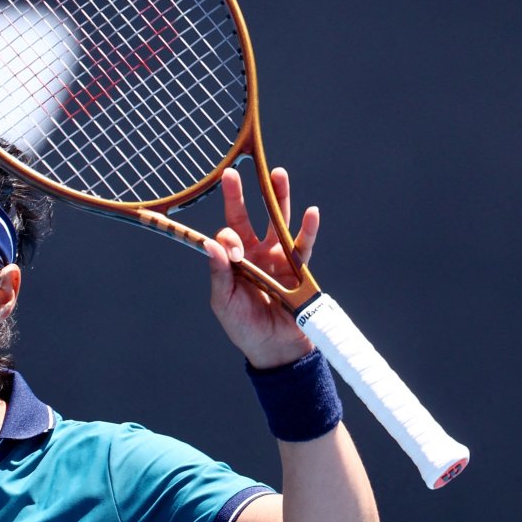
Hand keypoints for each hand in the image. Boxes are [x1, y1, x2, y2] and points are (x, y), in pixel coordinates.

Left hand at [203, 166, 317, 368]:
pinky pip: (303, 245)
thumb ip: (219, 273)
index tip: (236, 253)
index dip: (229, 238)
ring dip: (279, 198)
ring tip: (278, 173)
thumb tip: (210, 243)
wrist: (274, 349)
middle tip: (234, 172)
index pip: (227, 235)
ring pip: (277, 222)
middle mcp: (254, 253)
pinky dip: (308, 228)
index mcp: (232, 260)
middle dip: (241, 195)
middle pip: (248, 217)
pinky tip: (311, 212)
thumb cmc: (243, 326)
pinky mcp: (298, 267)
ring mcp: (277, 257)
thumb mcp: (224, 302)